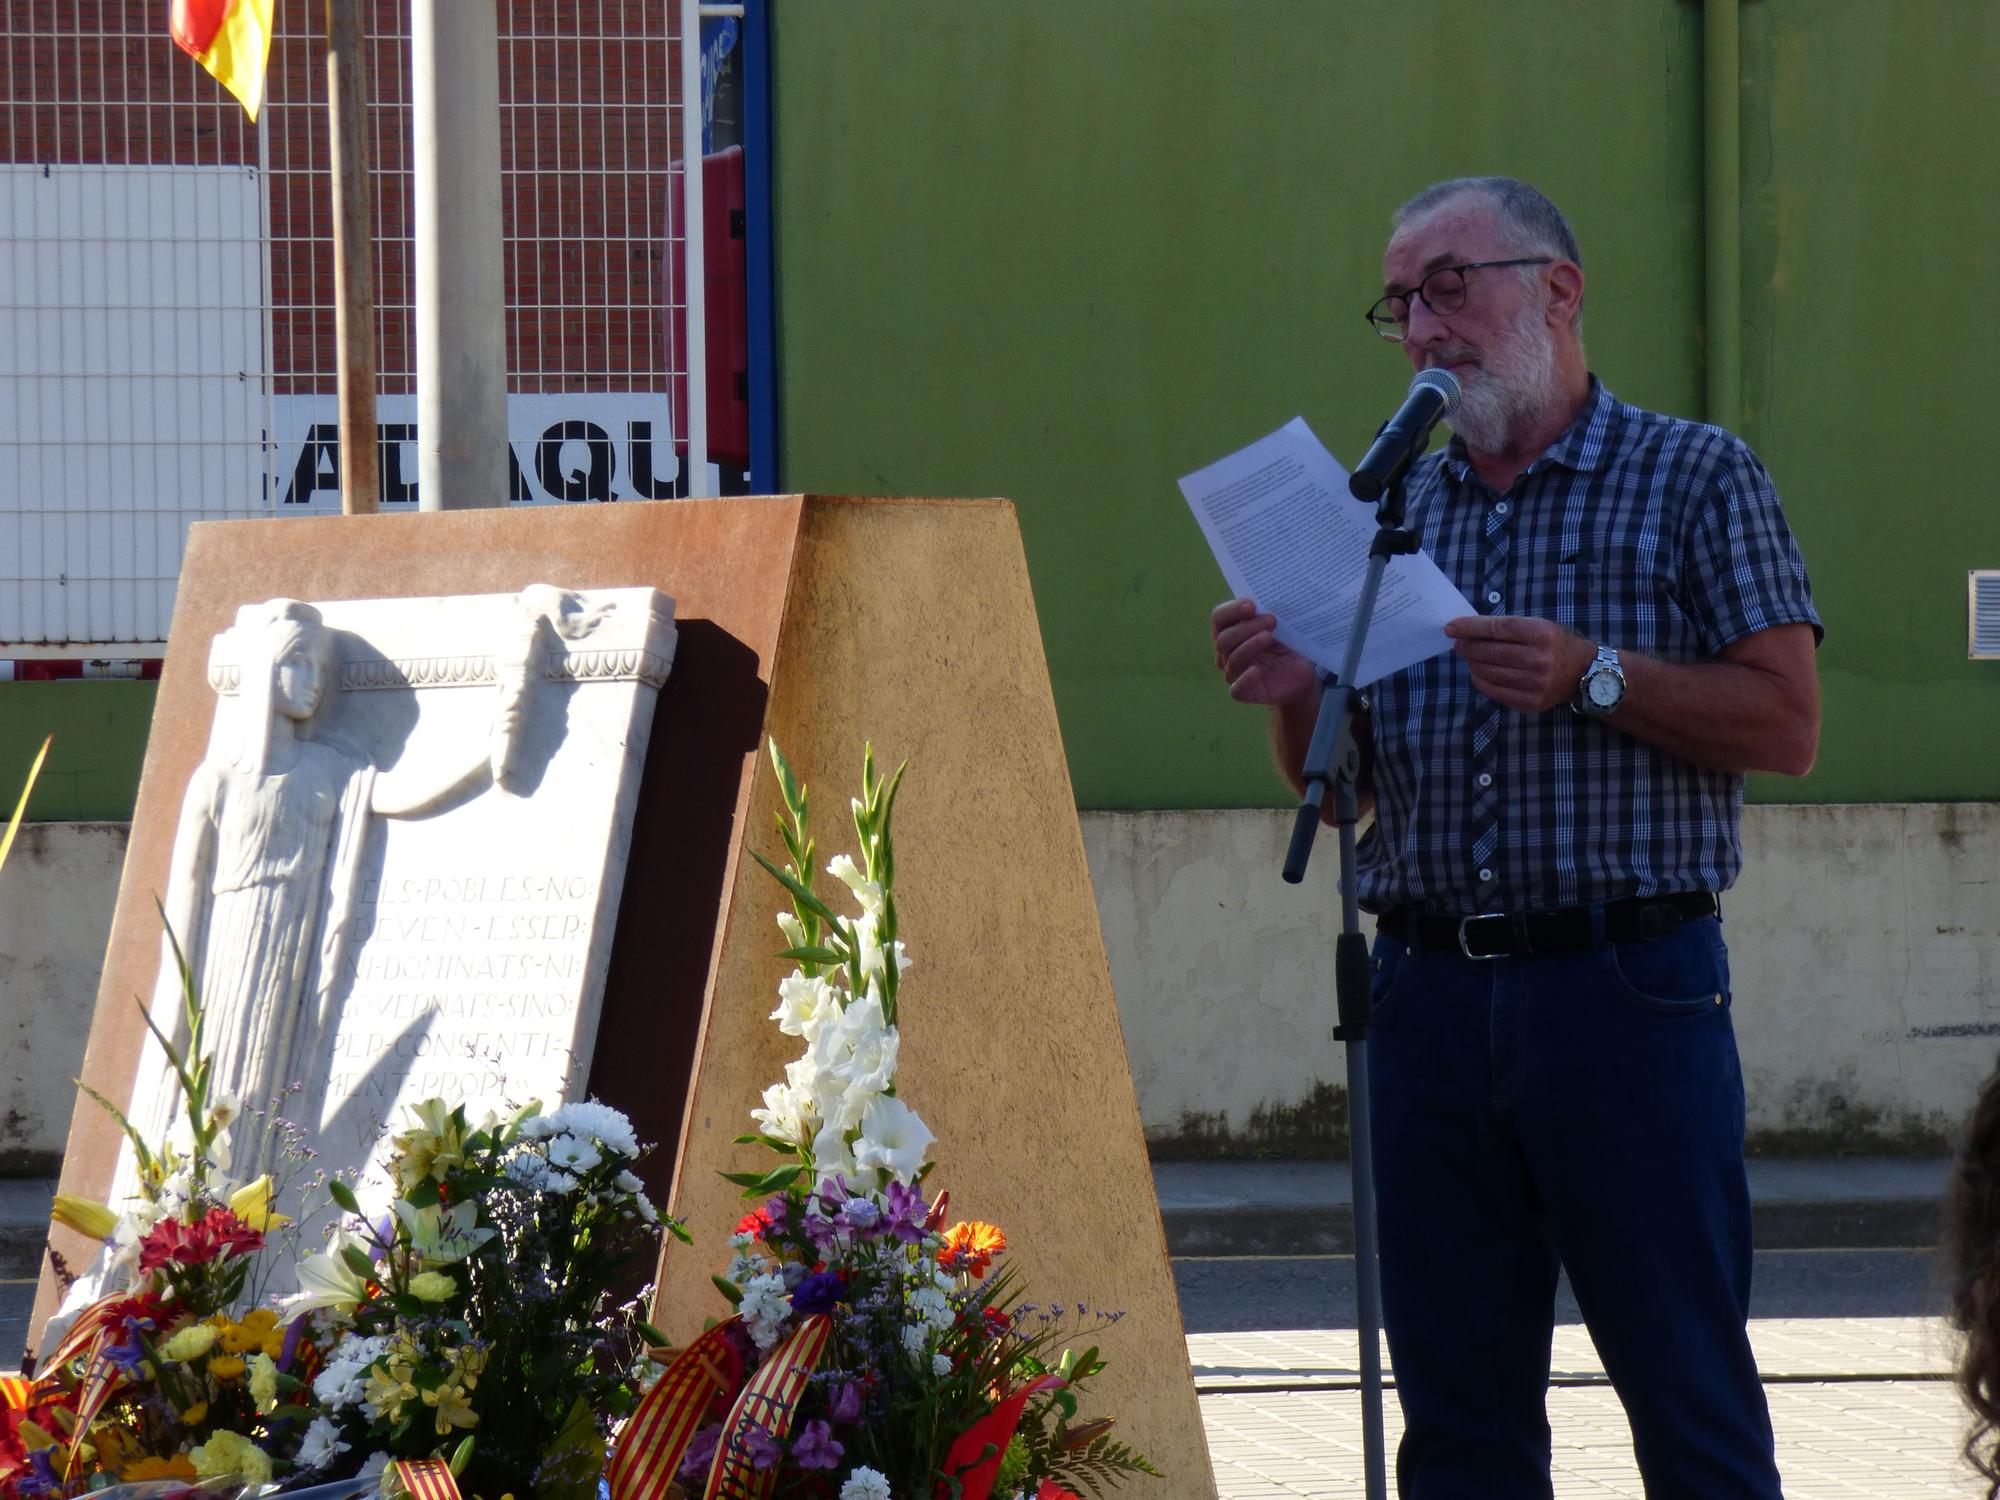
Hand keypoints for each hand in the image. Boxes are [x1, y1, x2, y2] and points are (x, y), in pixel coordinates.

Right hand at [1211, 598, 1317, 705]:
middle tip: (1271, 620)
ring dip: (1249, 646)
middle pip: (1223, 638)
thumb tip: (1268, 597)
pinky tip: (1256, 671)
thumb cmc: (1285, 646)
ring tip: (1268, 637)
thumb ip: (1268, 614)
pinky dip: (1244, 679)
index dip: (1231, 610)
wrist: (1299, 673)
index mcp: (1229, 631)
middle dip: (1246, 627)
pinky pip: (1236, 689)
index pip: (1218, 618)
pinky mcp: (1245, 692)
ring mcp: (1234, 673)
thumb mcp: (1279, 627)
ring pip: (1231, 659)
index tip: (1251, 605)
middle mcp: (1226, 652)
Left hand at [1445, 614, 1595, 713]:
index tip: (1451, 628)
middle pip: (1490, 652)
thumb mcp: (1539, 626)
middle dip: (1468, 647)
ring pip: (1489, 672)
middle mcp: (1538, 659)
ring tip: (1469, 657)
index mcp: (1540, 634)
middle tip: (1458, 644)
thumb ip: (1508, 628)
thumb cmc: (1556, 644)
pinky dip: (1480, 680)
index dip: (1470, 628)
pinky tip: (1477, 673)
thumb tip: (1470, 630)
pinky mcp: (1530, 702)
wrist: (1584, 672)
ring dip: (1473, 664)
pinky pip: (1495, 691)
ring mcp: (1534, 683)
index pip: (1497, 629)